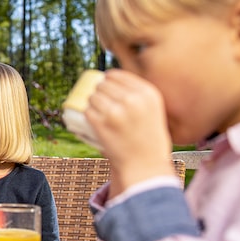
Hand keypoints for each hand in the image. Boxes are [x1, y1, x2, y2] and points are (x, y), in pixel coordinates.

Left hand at [85, 70, 173, 192]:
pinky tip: (95, 121)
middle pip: (102, 84)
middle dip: (99, 92)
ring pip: (92, 96)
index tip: (106, 88)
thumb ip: (137, 94)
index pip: (116, 74)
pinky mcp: (101, 124)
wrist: (145, 166)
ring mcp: (115, 111)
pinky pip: (87, 111)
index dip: (108, 80)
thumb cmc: (149, 139)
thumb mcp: (153, 110)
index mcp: (148, 93)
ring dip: (92, 103)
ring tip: (100, 113)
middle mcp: (132, 99)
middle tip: (103, 104)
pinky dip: (88, 115)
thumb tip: (109, 79)